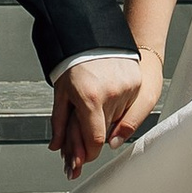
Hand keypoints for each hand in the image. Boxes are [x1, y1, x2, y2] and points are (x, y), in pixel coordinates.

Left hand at [50, 49, 161, 177]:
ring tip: (94, 106)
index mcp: (89, 98)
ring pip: (117, 121)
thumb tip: (57, 147)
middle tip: (81, 138)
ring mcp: (125, 88)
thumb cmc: (73, 62)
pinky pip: (127, 107)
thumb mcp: (61, 93)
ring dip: (105, 122)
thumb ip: (60, 123)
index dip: (88, 153)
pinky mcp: (135, 82)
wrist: (90, 35)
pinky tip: (107, 98)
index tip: (82, 158)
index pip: (94, 139)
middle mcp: (110, 94)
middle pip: (105, 133)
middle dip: (92, 138)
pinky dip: (116, 109)